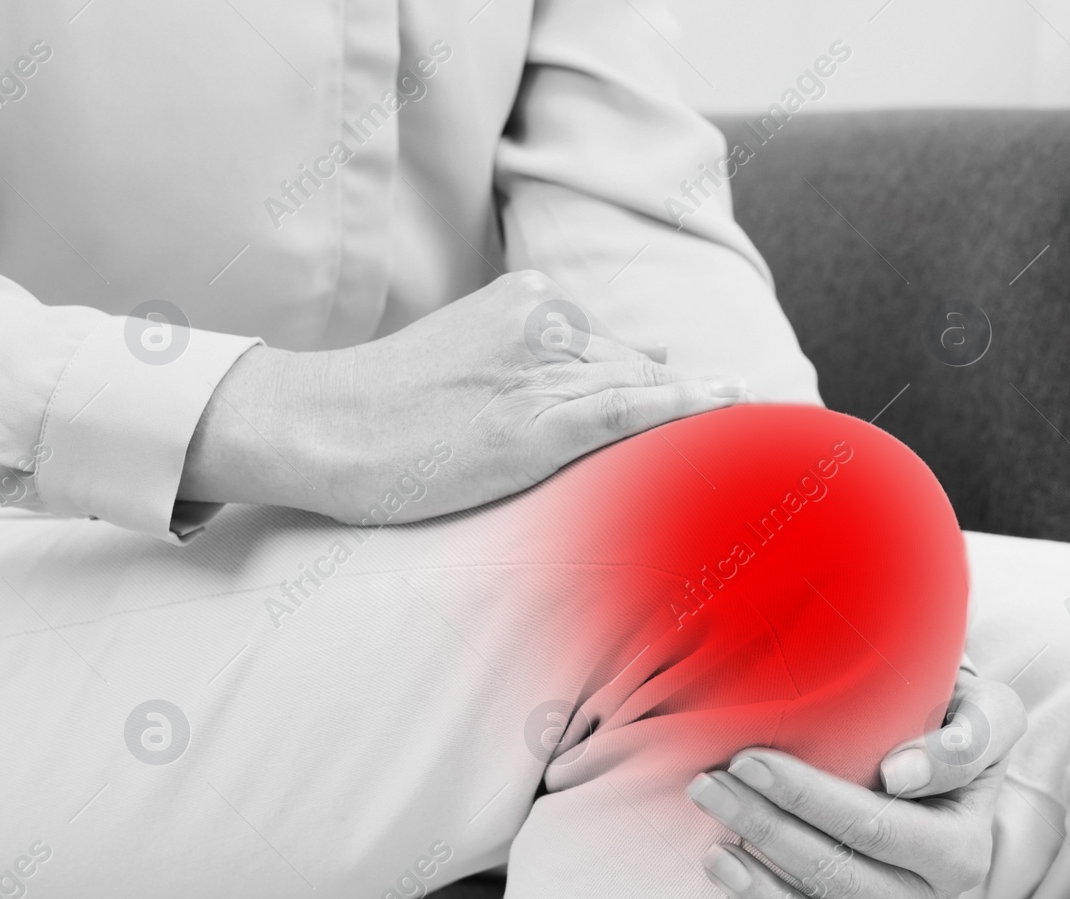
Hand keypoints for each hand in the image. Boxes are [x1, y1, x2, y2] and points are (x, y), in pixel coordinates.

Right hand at [179, 270, 745, 521]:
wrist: (320, 423)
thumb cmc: (390, 408)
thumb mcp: (472, 359)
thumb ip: (542, 362)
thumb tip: (636, 368)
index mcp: (530, 302)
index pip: (617, 349)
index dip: (662, 386)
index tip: (705, 402)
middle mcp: (545, 324)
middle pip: (636, 368)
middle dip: (678, 404)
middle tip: (734, 423)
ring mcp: (541, 369)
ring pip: (639, 388)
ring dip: (689, 413)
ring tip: (748, 426)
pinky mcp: (535, 420)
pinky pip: (628, 409)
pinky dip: (683, 407)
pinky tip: (729, 403)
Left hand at [685, 671, 1026, 898]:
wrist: (955, 767)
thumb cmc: (957, 730)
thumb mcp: (987, 715)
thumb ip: (966, 739)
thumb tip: (900, 775)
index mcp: (961, 848)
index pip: (871, 826)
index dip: (804, 796)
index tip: (747, 761)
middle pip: (836, 875)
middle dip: (762, 829)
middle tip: (709, 787)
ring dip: (762, 898)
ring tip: (714, 854)